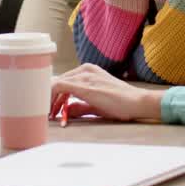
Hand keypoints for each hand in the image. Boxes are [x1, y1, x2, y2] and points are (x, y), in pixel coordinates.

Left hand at [49, 64, 163, 121]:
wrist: (136, 102)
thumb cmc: (121, 103)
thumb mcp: (96, 104)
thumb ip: (80, 106)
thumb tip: (66, 110)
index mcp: (88, 71)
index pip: (63, 80)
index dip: (53, 95)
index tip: (51, 109)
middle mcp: (85, 70)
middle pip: (57, 81)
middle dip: (49, 99)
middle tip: (48, 114)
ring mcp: (84, 76)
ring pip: (55, 84)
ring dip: (49, 100)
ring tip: (49, 115)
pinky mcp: (84, 86)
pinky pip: (59, 87)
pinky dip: (51, 98)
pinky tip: (51, 111)